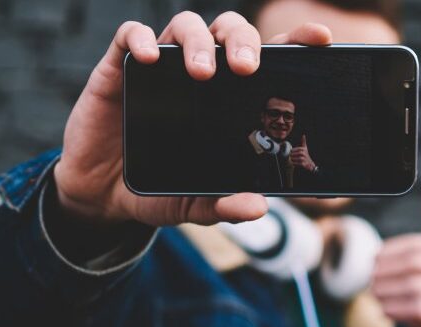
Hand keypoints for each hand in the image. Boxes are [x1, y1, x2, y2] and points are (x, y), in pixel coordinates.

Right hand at [54, 12, 332, 226]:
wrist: (100, 195)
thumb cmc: (155, 188)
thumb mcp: (192, 205)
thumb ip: (222, 206)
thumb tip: (258, 207)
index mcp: (228, 97)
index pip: (268, 58)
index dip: (296, 40)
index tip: (320, 38)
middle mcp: (199, 73)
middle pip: (230, 32)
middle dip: (243, 41)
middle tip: (246, 69)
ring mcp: (161, 67)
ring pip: (187, 26)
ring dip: (200, 41)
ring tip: (202, 72)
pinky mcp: (120, 67)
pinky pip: (130, 35)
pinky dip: (141, 39)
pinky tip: (149, 58)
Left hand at [289, 135, 316, 171]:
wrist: (309, 163)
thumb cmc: (306, 155)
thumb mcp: (305, 148)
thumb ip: (303, 141)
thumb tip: (303, 135)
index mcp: (304, 149)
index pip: (297, 149)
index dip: (293, 150)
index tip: (289, 151)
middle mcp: (305, 154)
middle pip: (297, 153)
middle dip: (292, 154)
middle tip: (288, 155)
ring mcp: (304, 159)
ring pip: (298, 158)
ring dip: (293, 158)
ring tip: (288, 159)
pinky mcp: (303, 163)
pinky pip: (298, 163)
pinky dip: (294, 163)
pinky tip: (291, 163)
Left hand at [372, 181, 420, 326]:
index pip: (380, 255)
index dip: (386, 270)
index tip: (407, 277)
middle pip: (376, 273)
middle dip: (384, 287)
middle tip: (406, 294)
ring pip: (379, 292)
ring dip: (386, 302)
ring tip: (408, 303)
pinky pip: (387, 310)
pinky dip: (392, 315)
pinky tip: (409, 316)